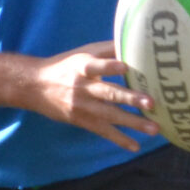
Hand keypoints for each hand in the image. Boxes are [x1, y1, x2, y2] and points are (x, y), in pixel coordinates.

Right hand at [26, 43, 158, 148]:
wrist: (35, 87)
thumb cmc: (66, 66)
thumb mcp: (83, 52)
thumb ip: (108, 49)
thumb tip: (135, 42)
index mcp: (83, 66)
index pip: (96, 66)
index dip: (109, 66)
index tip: (125, 66)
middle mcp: (83, 87)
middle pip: (108, 93)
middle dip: (130, 99)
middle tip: (151, 103)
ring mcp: (83, 107)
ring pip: (110, 115)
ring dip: (133, 123)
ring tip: (154, 129)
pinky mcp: (82, 121)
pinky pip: (103, 131)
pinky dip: (120, 139)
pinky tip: (135, 147)